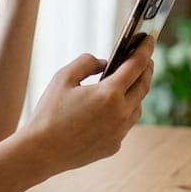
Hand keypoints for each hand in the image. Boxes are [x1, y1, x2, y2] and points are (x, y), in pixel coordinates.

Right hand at [20, 36, 153, 175]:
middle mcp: (120, 114)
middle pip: (143, 86)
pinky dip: (123, 112)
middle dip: (147, 70)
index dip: (145, 50)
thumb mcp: (63, 77)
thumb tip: (104, 63)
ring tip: (131, 82)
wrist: (41, 152)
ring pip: (137, 107)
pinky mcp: (113, 146)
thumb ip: (86, 62)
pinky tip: (114, 107)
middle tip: (146, 58)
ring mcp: (119, 132)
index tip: (149, 39)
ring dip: (136, 92)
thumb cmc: (49, 112)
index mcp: (109, 94)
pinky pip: (125, 124)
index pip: (136, 66)